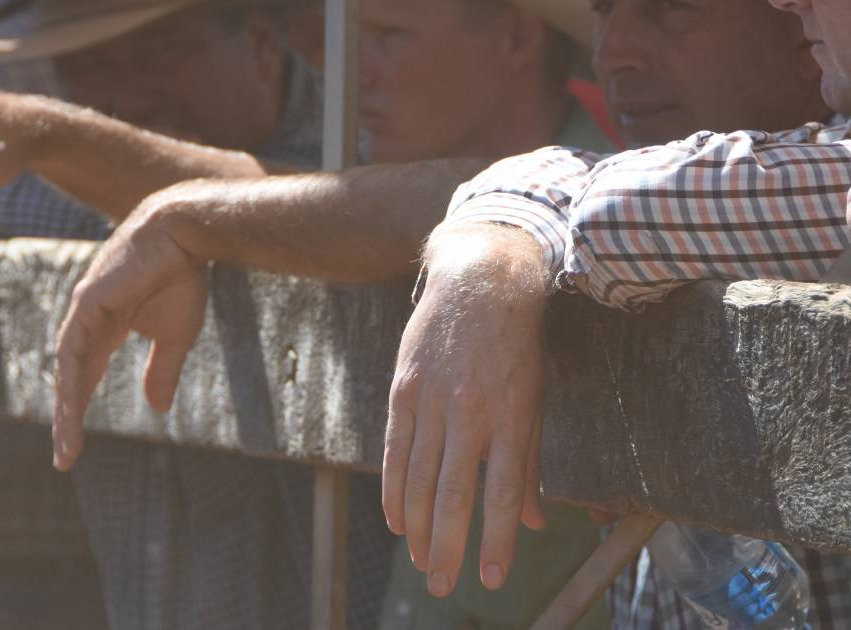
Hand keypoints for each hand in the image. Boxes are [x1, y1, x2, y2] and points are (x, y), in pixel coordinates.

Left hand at [52, 199, 207, 469]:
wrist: (185, 235)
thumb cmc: (182, 277)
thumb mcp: (175, 337)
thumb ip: (161, 371)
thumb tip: (157, 410)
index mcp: (105, 328)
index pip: (84, 377)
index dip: (78, 411)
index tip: (74, 448)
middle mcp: (87, 321)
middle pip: (71, 379)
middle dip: (67, 420)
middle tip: (65, 459)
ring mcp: (84, 310)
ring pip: (68, 369)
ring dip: (66, 410)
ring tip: (68, 445)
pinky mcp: (88, 301)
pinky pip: (74, 349)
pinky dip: (71, 380)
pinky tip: (71, 408)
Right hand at [383, 226, 547, 597]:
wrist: (481, 281)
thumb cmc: (517, 346)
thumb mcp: (535, 400)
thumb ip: (529, 461)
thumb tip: (534, 520)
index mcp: (512, 418)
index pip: (503, 494)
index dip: (497, 541)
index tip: (492, 580)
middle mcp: (471, 413)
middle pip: (453, 496)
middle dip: (447, 548)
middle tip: (441, 587)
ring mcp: (433, 401)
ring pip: (420, 478)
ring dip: (419, 527)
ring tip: (420, 561)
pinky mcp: (405, 389)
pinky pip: (396, 450)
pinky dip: (394, 489)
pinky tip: (396, 520)